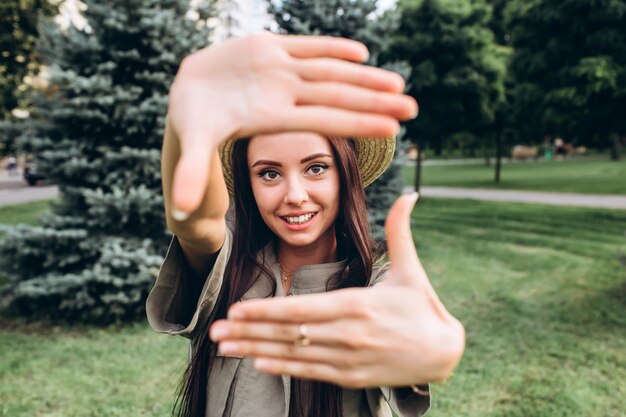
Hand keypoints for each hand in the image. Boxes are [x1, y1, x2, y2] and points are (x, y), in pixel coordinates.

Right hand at [168, 32, 417, 214]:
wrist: (188, 92)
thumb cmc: (192, 123)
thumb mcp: (193, 146)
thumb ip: (193, 174)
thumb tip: (179, 211)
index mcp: (276, 117)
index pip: (327, 120)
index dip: (359, 121)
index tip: (394, 127)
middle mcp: (285, 95)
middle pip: (339, 97)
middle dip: (375, 100)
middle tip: (414, 107)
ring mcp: (281, 70)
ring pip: (331, 71)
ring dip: (364, 75)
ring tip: (398, 82)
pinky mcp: (270, 47)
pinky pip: (307, 46)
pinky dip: (332, 47)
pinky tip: (360, 52)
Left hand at [209, 193, 464, 387]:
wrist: (444, 353)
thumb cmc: (422, 307)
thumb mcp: (412, 268)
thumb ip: (400, 231)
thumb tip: (411, 194)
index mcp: (356, 305)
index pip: (300, 309)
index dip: (265, 310)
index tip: (235, 309)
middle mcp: (348, 335)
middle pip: (289, 334)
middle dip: (249, 333)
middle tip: (215, 332)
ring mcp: (348, 360)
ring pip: (294, 355)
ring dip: (256, 351)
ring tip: (225, 349)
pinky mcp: (352, 377)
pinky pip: (311, 373)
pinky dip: (283, 369)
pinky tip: (259, 364)